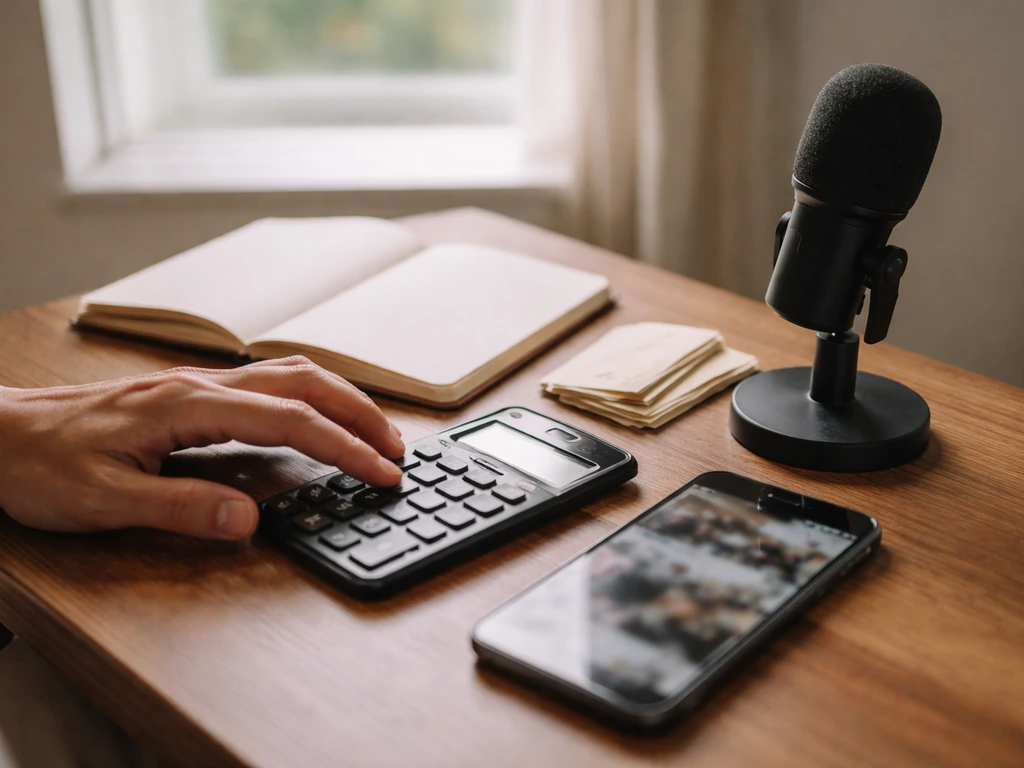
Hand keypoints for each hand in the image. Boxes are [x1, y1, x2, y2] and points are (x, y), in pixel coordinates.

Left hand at [0, 357, 404, 539]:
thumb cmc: (41, 463)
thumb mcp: (105, 499)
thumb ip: (182, 507)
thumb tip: (251, 518)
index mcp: (189, 406)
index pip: (291, 421)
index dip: (344, 448)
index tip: (381, 473)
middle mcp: (203, 385)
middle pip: (306, 384)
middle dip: (360, 414)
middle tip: (397, 450)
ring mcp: (199, 386)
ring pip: (291, 375)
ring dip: (340, 400)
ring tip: (372, 432)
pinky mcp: (192, 396)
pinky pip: (269, 385)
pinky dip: (311, 399)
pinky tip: (316, 418)